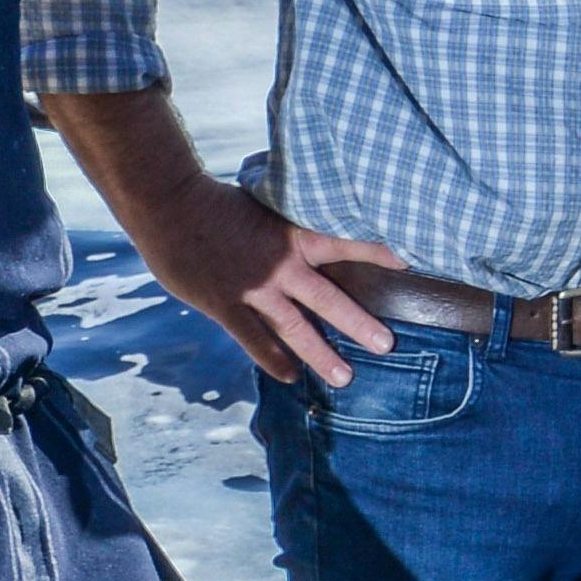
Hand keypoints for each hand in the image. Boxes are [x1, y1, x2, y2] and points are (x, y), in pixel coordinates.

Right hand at [146, 157, 403, 387]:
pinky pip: (255, 339)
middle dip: (359, 324)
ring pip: (295, 328)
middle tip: (387, 345)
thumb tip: (310, 237)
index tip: (410, 263)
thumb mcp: (263, 207)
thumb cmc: (215, 202)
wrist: (170, 205)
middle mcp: (280, 265)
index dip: (378, 253)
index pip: (346, 244)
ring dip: (322, 354)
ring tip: (345, 377)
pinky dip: (273, 360)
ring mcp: (253, 288)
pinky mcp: (225, 305)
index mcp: (293, 235)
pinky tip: (290, 377)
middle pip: (329, 299)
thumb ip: (286, 230)